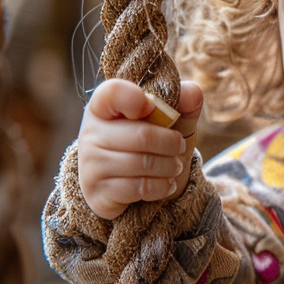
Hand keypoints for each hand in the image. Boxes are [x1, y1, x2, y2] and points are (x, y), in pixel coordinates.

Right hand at [78, 78, 204, 219]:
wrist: (130, 184)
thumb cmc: (149, 145)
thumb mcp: (168, 122)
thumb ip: (182, 105)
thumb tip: (193, 91)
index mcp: (102, 107)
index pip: (112, 93)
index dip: (134, 98)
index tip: (151, 108)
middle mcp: (90, 134)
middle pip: (142, 136)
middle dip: (171, 143)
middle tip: (180, 147)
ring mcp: (91, 164)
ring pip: (142, 164)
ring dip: (170, 166)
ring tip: (175, 165)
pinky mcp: (98, 192)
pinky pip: (139, 188)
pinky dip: (162, 186)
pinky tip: (167, 183)